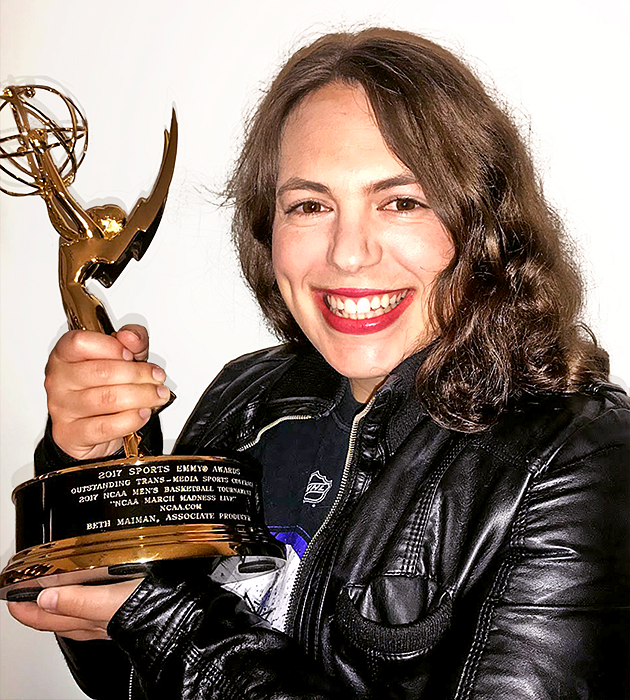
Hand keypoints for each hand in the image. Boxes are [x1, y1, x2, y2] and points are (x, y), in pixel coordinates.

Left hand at [7, 580, 141, 640]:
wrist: (186, 618)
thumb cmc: (153, 612)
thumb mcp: (110, 603)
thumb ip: (79, 600)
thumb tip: (45, 596)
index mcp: (89, 618)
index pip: (44, 617)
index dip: (24, 606)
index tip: (10, 592)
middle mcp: (97, 620)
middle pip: (56, 616)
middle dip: (35, 604)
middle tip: (21, 588)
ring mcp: (112, 615)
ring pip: (76, 610)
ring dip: (59, 599)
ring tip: (50, 583)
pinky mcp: (128, 605)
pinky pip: (98, 603)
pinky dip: (87, 593)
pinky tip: (96, 583)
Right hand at [45, 324, 169, 459]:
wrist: (92, 428)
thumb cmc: (105, 387)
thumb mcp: (123, 357)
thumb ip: (132, 340)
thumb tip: (131, 336)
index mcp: (65, 354)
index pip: (81, 343)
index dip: (112, 347)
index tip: (132, 355)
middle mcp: (58, 380)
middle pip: (101, 372)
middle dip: (138, 374)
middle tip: (157, 378)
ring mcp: (61, 408)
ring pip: (106, 399)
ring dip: (141, 397)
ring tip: (157, 395)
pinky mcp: (70, 434)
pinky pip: (105, 427)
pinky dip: (130, 420)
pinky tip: (143, 413)